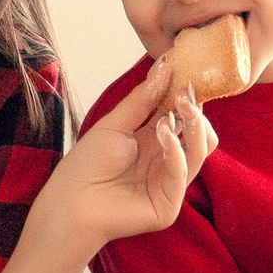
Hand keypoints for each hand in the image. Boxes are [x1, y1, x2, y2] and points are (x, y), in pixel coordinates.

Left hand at [39, 60, 216, 255]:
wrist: (70, 202)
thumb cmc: (86, 165)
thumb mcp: (114, 124)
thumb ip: (142, 100)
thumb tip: (165, 67)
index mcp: (155, 142)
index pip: (184, 118)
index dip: (189, 98)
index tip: (188, 75)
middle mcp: (167, 161)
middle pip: (202, 135)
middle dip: (197, 112)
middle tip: (186, 94)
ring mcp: (170, 184)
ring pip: (201, 152)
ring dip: (193, 127)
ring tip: (175, 111)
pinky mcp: (168, 204)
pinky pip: (182, 173)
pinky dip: (176, 151)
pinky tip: (163, 134)